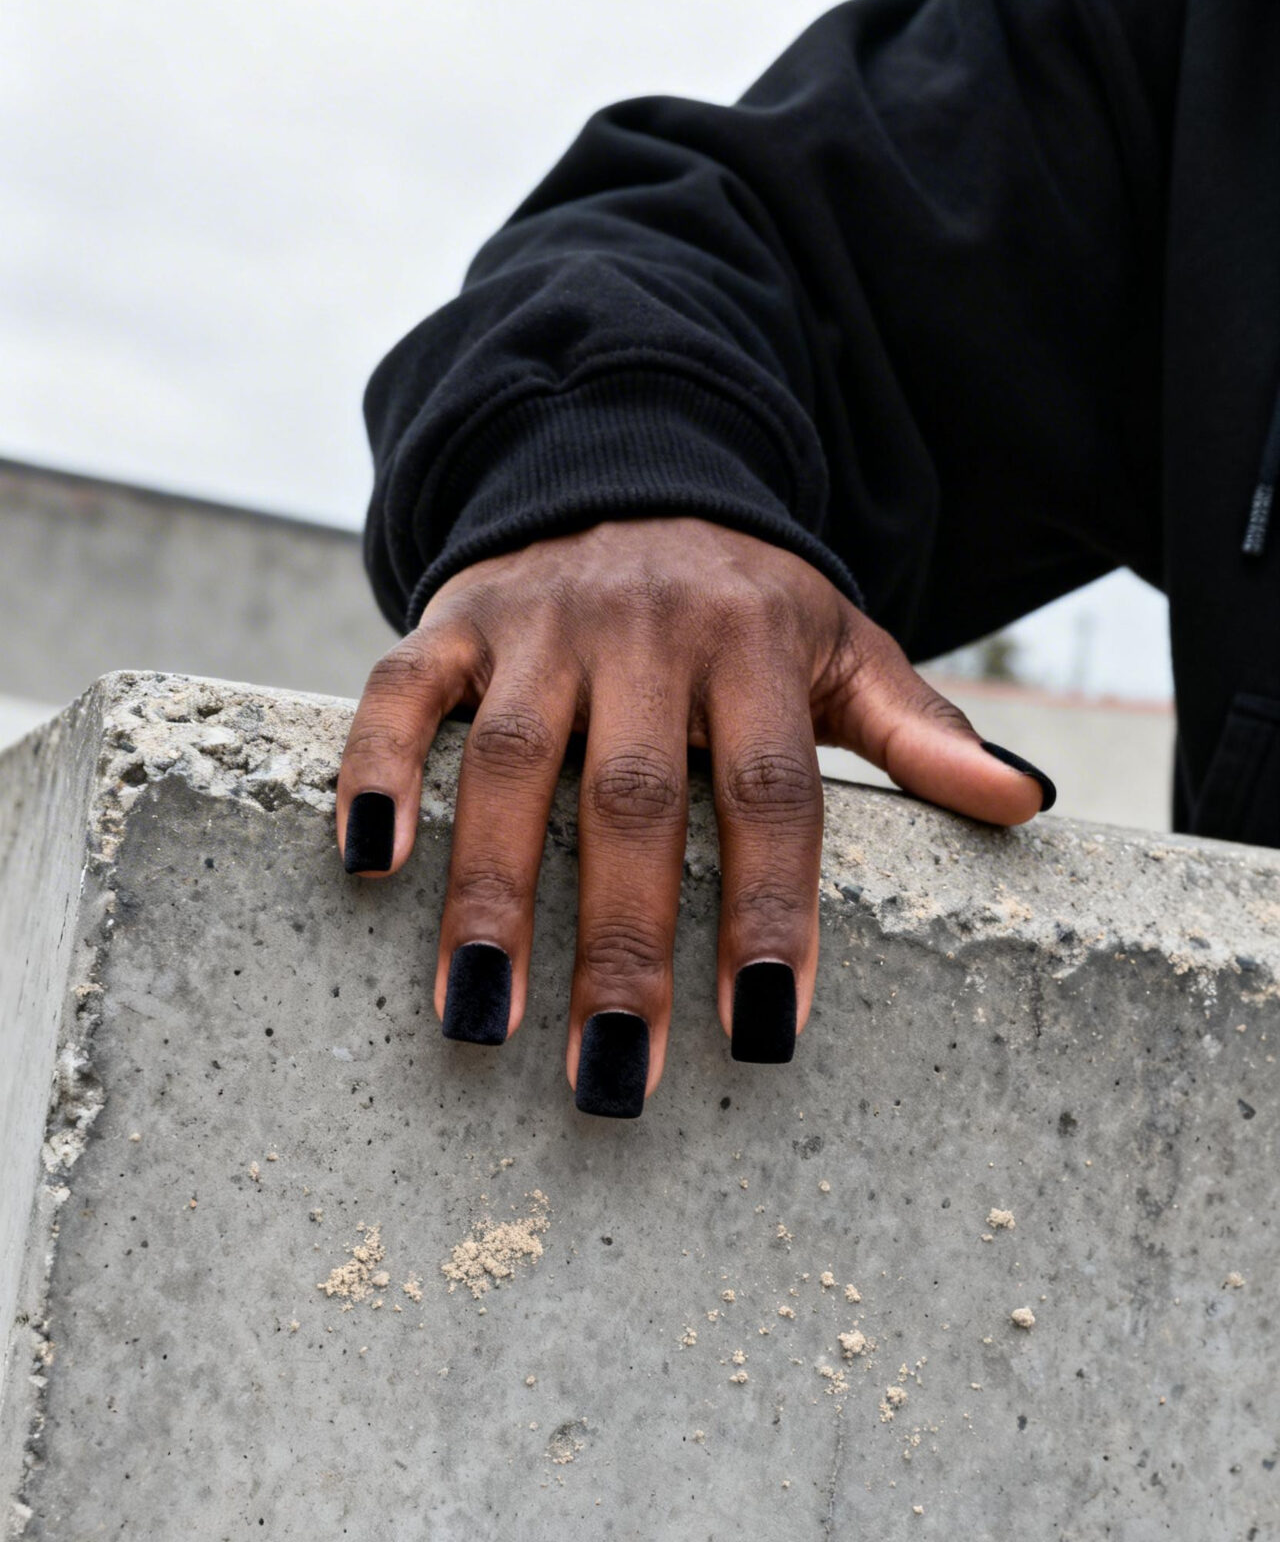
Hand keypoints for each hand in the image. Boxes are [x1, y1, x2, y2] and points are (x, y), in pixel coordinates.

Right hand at [337, 518, 1052, 1115]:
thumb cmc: (744, 600)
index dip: (772, 912)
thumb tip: (1024, 805)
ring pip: (511, 758)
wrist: (629, 466)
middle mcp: (649, 628)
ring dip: (489, 891)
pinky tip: (368, 865)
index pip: (775, 791)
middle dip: (623, 941)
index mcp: (757, 644)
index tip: (762, 1035)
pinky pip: (402, 689)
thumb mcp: (841, 646)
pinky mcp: (457, 618)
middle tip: (614, 1076)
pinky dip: (377, 768)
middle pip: (637, 796)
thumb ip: (919, 729)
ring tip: (480, 1017)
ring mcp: (543, 621)